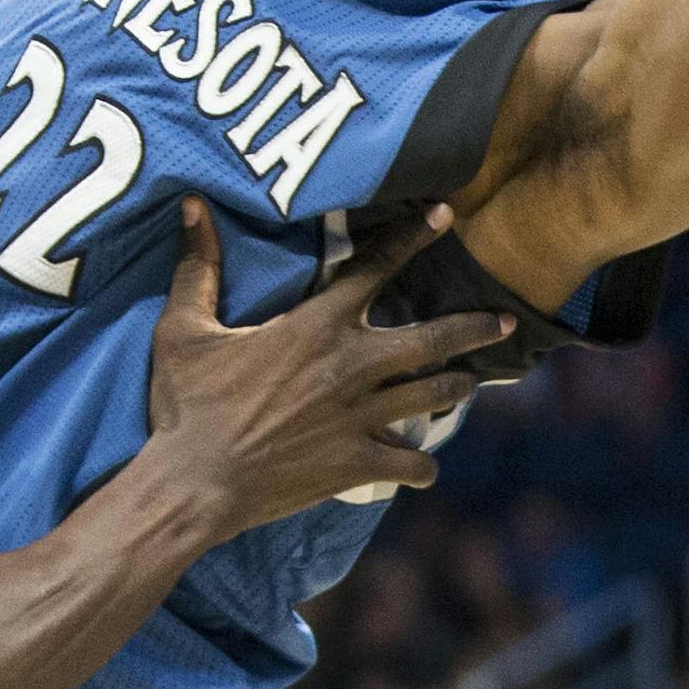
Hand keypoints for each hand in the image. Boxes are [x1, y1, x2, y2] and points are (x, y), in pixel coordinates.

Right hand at [146, 198, 512, 535]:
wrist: (195, 483)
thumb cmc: (187, 403)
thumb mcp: (184, 328)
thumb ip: (197, 266)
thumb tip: (191, 205)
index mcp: (315, 326)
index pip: (374, 268)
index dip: (413, 237)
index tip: (447, 216)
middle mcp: (349, 365)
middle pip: (430, 338)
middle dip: (473, 328)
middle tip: (504, 321)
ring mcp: (359, 417)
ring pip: (432, 396)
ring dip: (455, 387)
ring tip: (469, 382)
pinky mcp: (357, 463)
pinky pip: (411, 462)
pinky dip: (421, 464)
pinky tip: (423, 465)